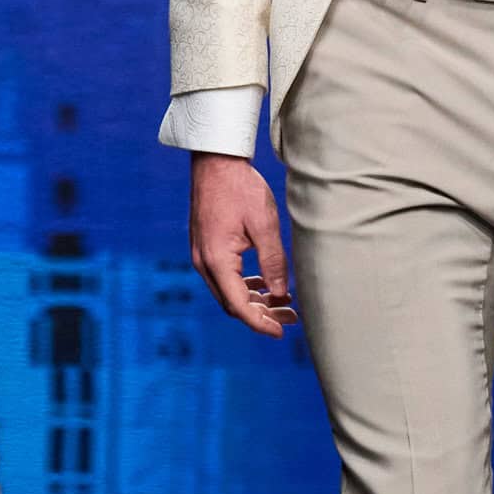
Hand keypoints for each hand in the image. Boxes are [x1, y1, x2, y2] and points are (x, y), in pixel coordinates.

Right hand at [189, 151, 298, 337]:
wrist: (216, 161)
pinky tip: (266, 284)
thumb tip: (280, 295)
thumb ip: (273, 262)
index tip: (281, 332)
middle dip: (261, 315)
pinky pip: (225, 277)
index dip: (260, 323)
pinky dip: (245, 286)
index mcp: (217, 260)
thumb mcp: (264, 225)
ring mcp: (202, 256)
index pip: (239, 306)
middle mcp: (204, 263)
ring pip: (228, 292)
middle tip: (291, 317)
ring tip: (284, 303)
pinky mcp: (206, 247)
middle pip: (232, 304)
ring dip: (254, 301)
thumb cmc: (241, 188)